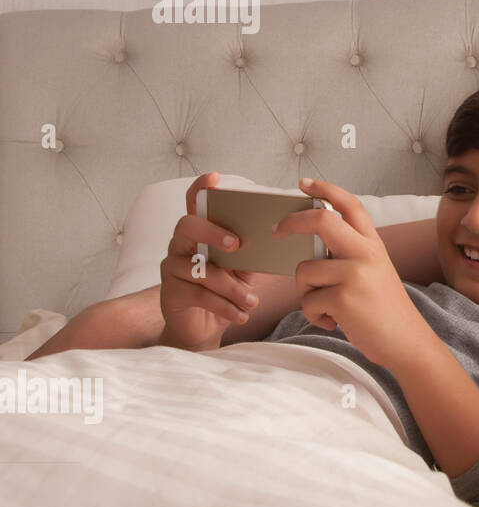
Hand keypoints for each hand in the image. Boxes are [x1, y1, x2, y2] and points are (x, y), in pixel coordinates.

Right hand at [157, 171, 259, 350]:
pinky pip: (199, 295)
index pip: (194, 203)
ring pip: (199, 269)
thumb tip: (279, 236)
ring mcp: (171, 269)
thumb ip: (252, 252)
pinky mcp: (171, 293)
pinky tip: (242, 314)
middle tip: (237, 245)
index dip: (201, 188)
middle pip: (187, 225)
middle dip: (213, 232)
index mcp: (200, 233)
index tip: (214, 178)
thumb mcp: (242, 269)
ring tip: (252, 300)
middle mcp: (180, 245)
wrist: (203, 327)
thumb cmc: (225, 290)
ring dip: (231, 286)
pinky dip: (225, 306)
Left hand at [272, 177, 423, 367]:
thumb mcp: (374, 271)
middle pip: (322, 220)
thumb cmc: (383, 309)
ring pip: (304, 271)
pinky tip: (334, 322)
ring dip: (306, 293)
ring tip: (328, 307)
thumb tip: (310, 243)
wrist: (406, 342)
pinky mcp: (344, 298)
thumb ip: (349, 254)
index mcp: (373, 244)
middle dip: (292, 222)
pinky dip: (314, 316)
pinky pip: (308, 301)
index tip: (304, 184)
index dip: (326, 190)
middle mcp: (366, 253)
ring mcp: (356, 274)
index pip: (350, 205)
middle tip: (276, 229)